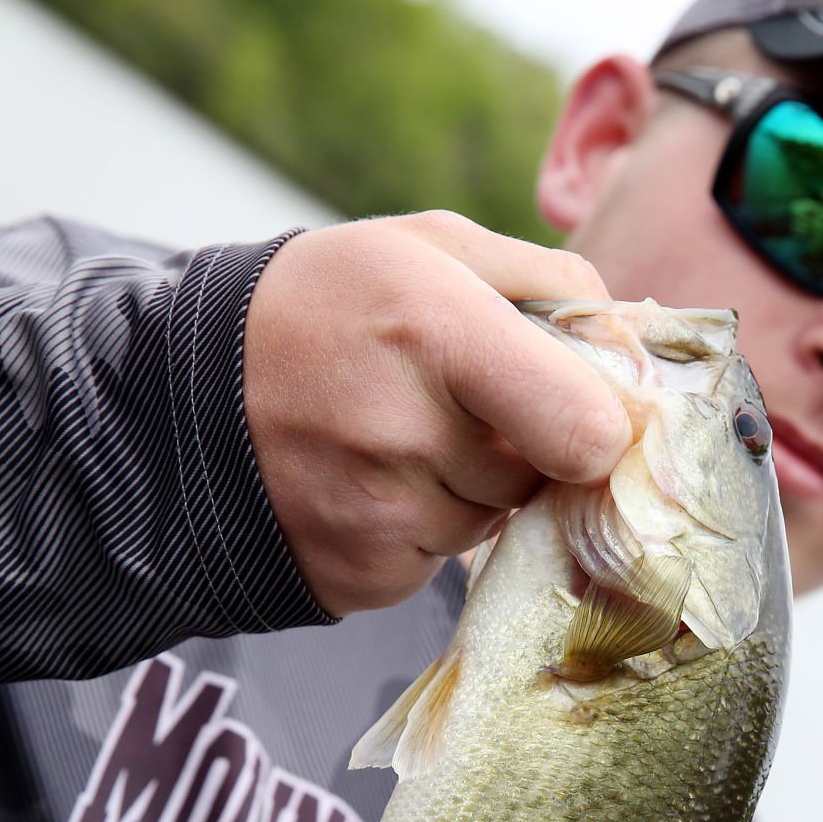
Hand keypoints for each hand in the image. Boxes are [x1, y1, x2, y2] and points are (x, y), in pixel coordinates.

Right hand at [242, 211, 629, 614]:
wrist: (186, 390)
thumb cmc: (331, 305)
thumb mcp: (431, 247)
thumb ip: (551, 284)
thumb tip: (636, 350)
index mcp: (435, 329)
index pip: (586, 428)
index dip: (602, 424)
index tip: (582, 407)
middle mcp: (402, 430)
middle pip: (541, 475)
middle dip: (521, 444)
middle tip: (458, 403)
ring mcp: (374, 513)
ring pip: (491, 521)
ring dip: (472, 487)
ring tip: (399, 436)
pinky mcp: (357, 573)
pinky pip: (438, 561)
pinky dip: (423, 528)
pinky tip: (371, 482)